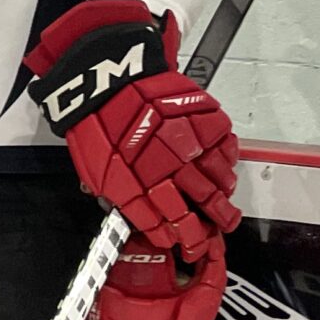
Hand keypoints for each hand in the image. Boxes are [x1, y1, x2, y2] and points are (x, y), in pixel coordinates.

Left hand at [25, 0, 239, 259]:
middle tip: (219, 231)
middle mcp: (170, 171)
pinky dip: (227, 163)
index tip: (187, 245)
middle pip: (200, 208)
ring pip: (218, 182)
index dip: (181, 239)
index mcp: (137, 187)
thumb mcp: (92, 165)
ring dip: (223, 196)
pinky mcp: (208, 121)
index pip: (166, 225)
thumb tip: (118, 210)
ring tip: (225, 202)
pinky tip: (224, 169)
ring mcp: (193, 146)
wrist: (110, 74)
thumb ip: (110, 191)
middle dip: (212, 226)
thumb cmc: (96, 121)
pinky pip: (226, 150)